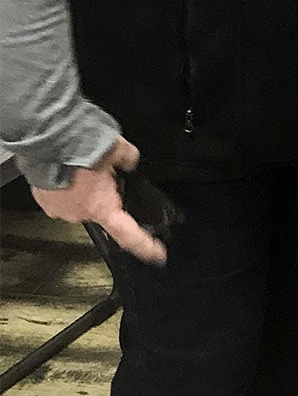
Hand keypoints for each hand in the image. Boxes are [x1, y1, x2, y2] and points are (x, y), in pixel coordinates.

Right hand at [31, 137, 166, 265]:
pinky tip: (67, 170)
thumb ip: (129, 158)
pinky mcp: (43, 201)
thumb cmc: (80, 147)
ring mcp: (59, 210)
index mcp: (102, 208)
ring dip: (84, 189)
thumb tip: (130, 160)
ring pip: (80, 202)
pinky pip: (60, 197)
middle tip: (105, 172)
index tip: (157, 254)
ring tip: (83, 167)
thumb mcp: (118, 148)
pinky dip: (66, 186)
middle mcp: (80, 214)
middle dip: (105, 194)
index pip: (129, 234)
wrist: (47, 140)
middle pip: (102, 209)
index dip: (145, 246)